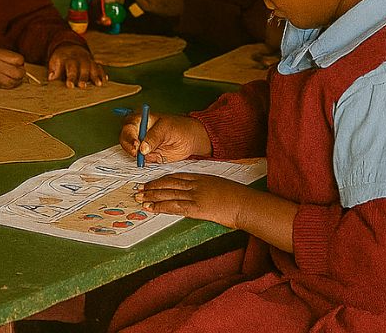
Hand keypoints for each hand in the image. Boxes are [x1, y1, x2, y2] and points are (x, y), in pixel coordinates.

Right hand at [0, 44, 25, 87]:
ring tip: (11, 75)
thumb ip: (3, 56)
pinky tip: (5, 80)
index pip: (19, 60)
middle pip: (19, 73)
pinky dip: (9, 84)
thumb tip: (14, 62)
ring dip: (16, 80)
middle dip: (20, 72)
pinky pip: (6, 86)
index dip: (19, 61)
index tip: (15, 60)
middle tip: (16, 69)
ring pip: (14, 82)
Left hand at [48, 43, 106, 87]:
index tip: (70, 85)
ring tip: (98, 84)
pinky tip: (105, 80)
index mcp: (68, 59)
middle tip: (83, 86)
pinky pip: (99, 67)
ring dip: (96, 75)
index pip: (69, 68)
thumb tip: (51, 78)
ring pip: (93, 67)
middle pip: (82, 68)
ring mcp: (87, 60)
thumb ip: (53, 70)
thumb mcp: (54, 61)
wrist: (70, 47)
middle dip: (83, 77)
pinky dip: (102, 73)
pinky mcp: (94, 63)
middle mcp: (79, 59)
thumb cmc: (61, 59)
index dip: (70, 77)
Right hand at [119, 112, 210, 162]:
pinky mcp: (149, 155)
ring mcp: (143, 144)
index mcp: (140, 120)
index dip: (129, 136)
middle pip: (125, 140)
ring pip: (132, 152)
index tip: (136, 144)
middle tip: (137, 153)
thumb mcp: (166, 128)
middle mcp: (139, 132)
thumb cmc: (180, 127)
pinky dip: (144, 162)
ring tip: (150, 155)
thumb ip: (153, 138)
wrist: (191, 139)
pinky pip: (142, 160)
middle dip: (129, 147)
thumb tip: (142, 148)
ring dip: (137, 156)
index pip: (128, 127)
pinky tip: (153, 159)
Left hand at [134, 173, 254, 228]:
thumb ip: (207, 188)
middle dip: (151, 186)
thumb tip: (201, 194)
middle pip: (168, 183)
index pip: (176, 177)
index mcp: (201, 177)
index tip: (151, 182)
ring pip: (167, 194)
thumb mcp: (220, 187)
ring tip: (139, 198)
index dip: (161, 180)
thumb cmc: (238, 198)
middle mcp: (195, 184)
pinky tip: (150, 208)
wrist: (246, 204)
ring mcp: (194, 195)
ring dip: (151, 196)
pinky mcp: (196, 207)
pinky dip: (160, 207)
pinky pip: (173, 206)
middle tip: (138, 189)